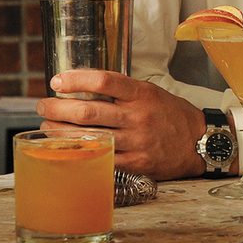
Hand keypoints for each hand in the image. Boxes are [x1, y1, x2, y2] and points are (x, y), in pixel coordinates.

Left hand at [35, 70, 207, 180]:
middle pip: (88, 111)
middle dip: (57, 109)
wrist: (198, 142)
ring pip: (90, 137)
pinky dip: (80, 154)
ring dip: (61, 132)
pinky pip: (101, 159)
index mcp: (141, 93)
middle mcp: (138, 116)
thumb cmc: (170, 114)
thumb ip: (120, 90)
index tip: (57, 81)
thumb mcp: (150, 92)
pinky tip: (66, 149)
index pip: (103, 81)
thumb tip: (82, 86)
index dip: (75, 79)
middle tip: (43, 106)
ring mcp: (136, 142)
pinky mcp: (136, 163)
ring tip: (47, 127)